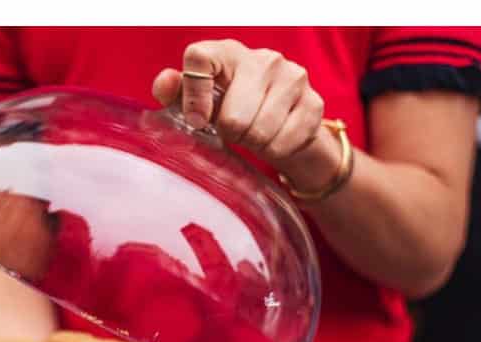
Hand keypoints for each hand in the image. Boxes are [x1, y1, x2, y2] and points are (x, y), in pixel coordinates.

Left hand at [151, 39, 330, 168]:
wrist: (280, 120)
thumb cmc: (228, 107)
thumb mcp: (195, 101)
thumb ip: (175, 92)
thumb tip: (166, 82)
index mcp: (226, 52)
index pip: (199, 60)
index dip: (193, 96)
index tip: (197, 121)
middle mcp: (263, 59)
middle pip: (235, 117)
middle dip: (230, 134)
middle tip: (232, 132)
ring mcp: (293, 77)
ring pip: (261, 132)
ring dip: (253, 144)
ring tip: (252, 134)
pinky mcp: (314, 102)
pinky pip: (285, 142)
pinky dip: (275, 150)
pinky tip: (273, 138)